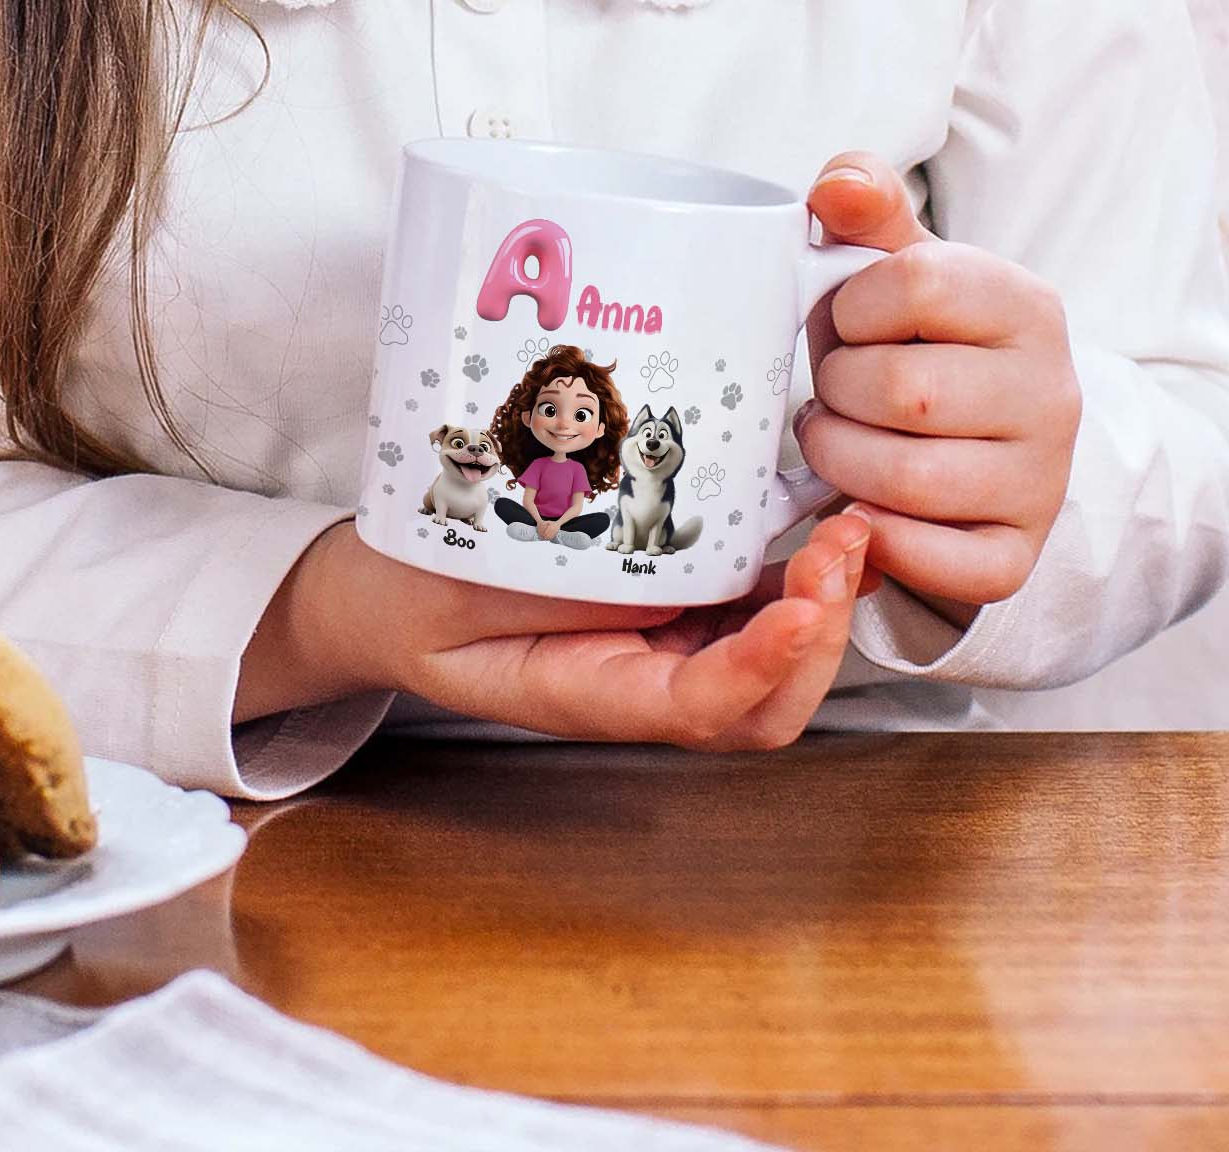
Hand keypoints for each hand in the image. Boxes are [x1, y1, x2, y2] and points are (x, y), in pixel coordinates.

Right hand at [240, 513, 871, 752]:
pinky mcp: (664, 605)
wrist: (383, 598)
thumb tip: (659, 582)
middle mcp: (640, 682)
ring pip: (771, 657)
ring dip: (821, 603)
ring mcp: (659, 646)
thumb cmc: (409, 596)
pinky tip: (810, 521)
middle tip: (842, 545)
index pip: (700, 707)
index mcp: (587, 694)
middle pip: (764, 702)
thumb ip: (555, 595)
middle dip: (820, 635)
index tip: (802, 606)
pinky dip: (794, 575)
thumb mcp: (457, 588)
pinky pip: (747, 607)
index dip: (763, 666)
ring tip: (845, 526)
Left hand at [799, 152, 1082, 616]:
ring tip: (836, 443)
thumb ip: (865, 208)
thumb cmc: (919, 343)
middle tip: (830, 395)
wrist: (984, 437)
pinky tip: (859, 509)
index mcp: (1026, 305)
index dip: (850, 307)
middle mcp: (1052, 394)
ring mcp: (1042, 482)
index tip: (848, 324)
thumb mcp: (897, 265)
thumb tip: (835, 186)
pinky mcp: (1015, 555)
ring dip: (839, 463)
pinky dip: (878, 540)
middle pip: (902, 392)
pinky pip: (936, 563)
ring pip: (905, 482)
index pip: (913, 283)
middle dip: (835, 394)